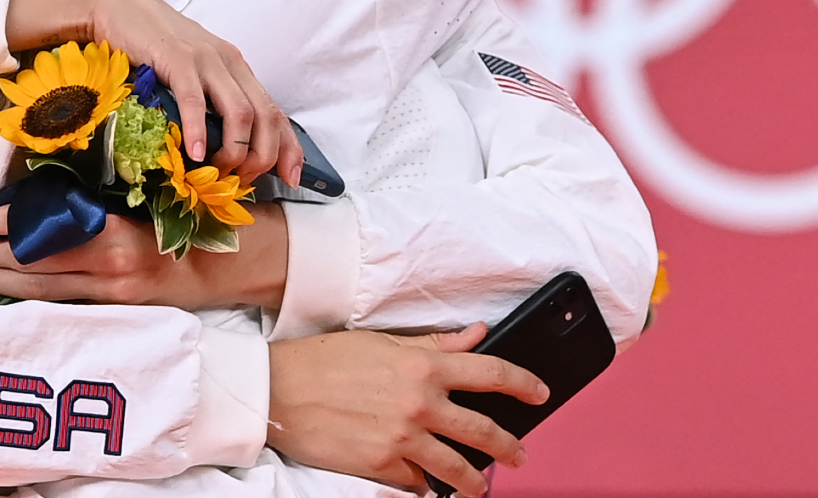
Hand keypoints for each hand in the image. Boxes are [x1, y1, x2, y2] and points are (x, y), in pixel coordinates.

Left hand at [0, 203, 288, 310]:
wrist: (229, 263)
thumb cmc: (185, 220)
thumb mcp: (142, 199)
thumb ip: (96, 200)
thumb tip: (42, 193)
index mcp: (113, 228)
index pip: (44, 229)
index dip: (5, 226)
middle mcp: (111, 264)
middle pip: (37, 263)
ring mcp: (114, 293)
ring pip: (44, 291)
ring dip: (3, 282)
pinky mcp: (119, 309)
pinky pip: (66, 304)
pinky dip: (33, 299)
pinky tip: (9, 295)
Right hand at [5, 0, 299, 183]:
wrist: (116, 7)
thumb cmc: (150, 44)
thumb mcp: (191, 71)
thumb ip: (207, 98)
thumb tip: (218, 145)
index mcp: (236, 67)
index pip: (275, 111)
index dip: (289, 148)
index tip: (292, 178)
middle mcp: (229, 62)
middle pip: (265, 117)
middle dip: (262, 156)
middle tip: (241, 180)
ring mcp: (205, 59)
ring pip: (240, 113)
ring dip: (233, 150)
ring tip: (216, 170)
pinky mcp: (176, 59)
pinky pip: (195, 100)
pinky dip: (197, 130)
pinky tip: (192, 153)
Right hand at [265, 326, 547, 497]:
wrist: (277, 390)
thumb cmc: (323, 361)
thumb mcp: (380, 342)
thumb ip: (433, 343)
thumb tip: (475, 334)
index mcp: (422, 366)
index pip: (491, 373)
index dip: (523, 384)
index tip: (540, 394)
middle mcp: (419, 404)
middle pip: (484, 431)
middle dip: (509, 447)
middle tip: (518, 455)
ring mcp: (403, 440)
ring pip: (458, 469)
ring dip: (474, 481)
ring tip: (479, 487)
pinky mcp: (382, 466)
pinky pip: (417, 484)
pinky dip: (423, 485)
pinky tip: (425, 486)